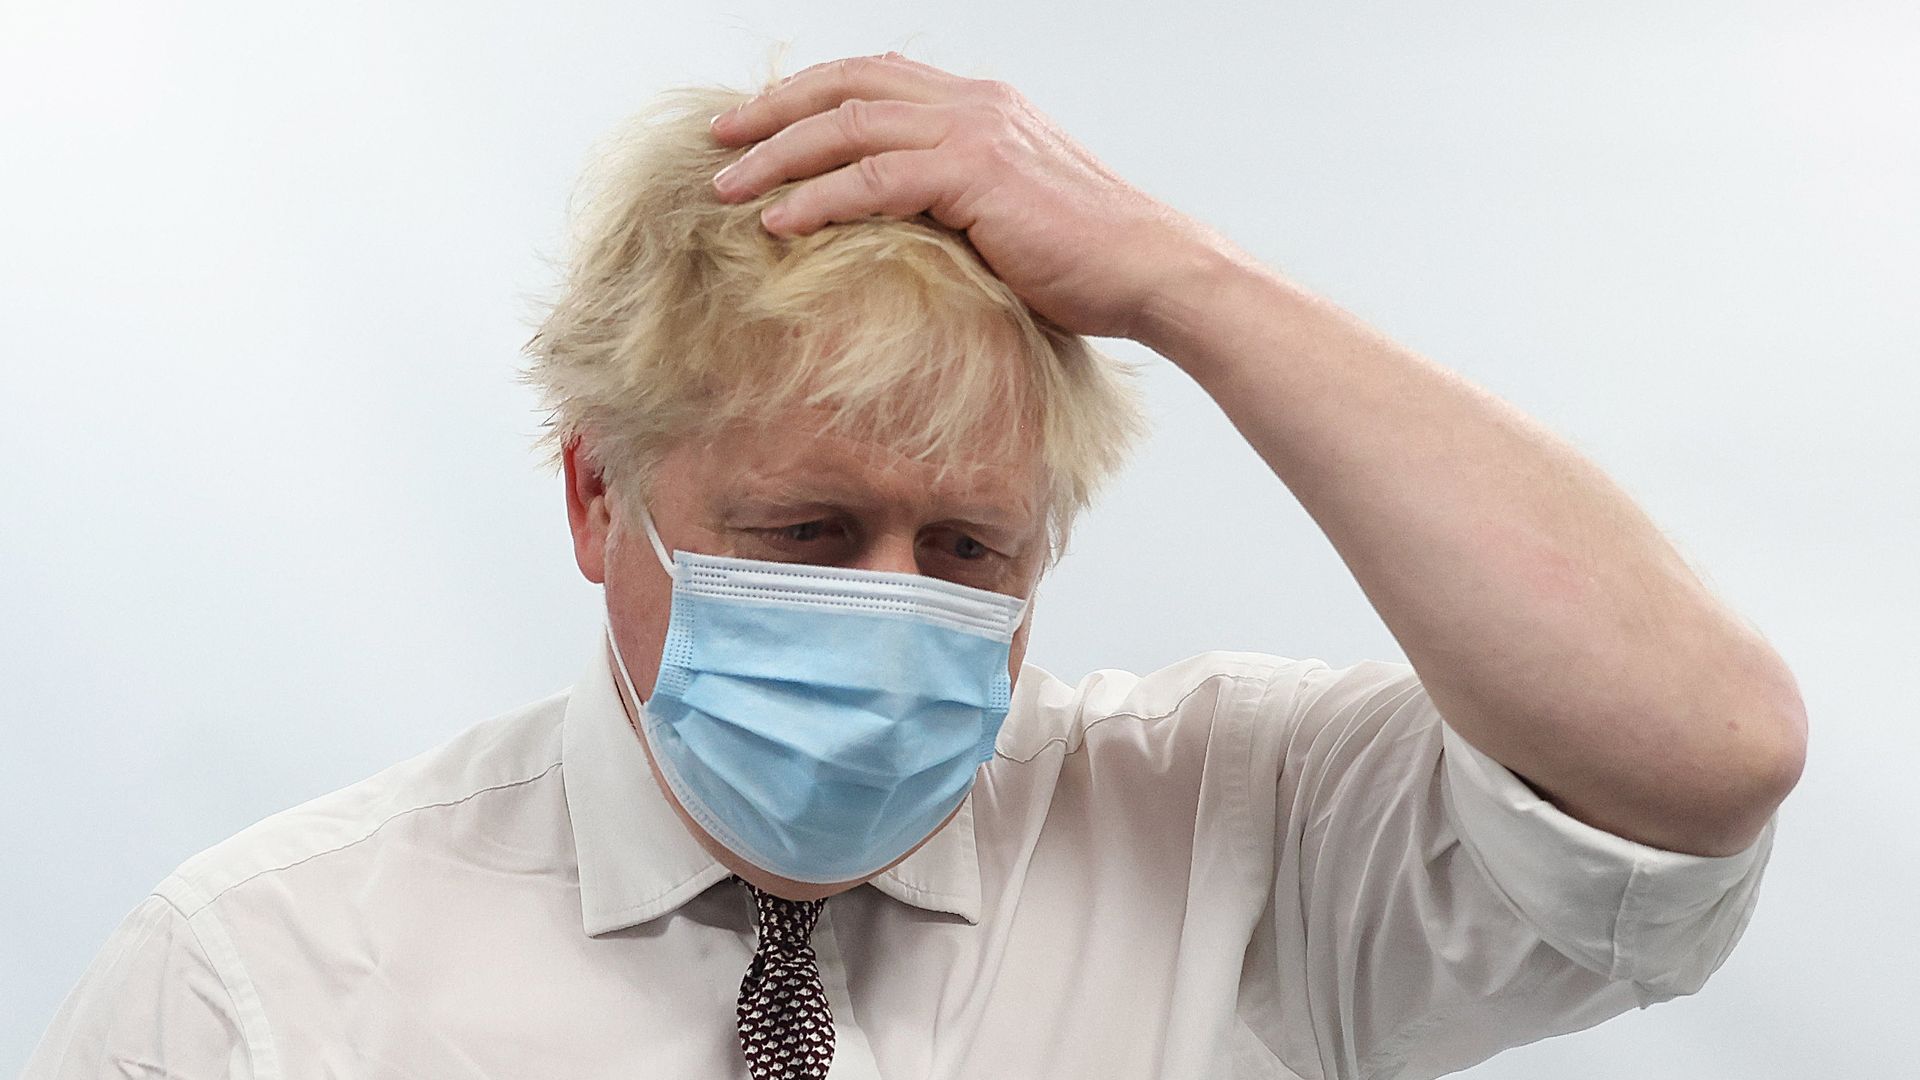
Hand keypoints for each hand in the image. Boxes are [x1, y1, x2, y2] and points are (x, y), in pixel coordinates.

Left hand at [708, 52, 1231, 342]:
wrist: (1148, 270)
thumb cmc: (1086, 260)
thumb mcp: (1008, 214)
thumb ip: (952, 202)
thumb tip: (895, 230)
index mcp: (981, 105)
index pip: (875, 78)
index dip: (808, 94)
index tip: (756, 122)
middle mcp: (974, 103)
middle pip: (848, 85)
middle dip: (773, 109)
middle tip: (718, 139)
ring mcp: (975, 132)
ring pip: (850, 126)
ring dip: (779, 156)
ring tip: (728, 188)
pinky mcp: (976, 175)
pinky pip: (874, 180)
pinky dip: (818, 199)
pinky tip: (779, 223)